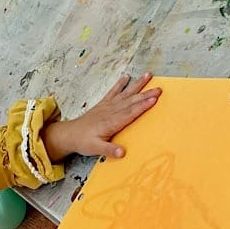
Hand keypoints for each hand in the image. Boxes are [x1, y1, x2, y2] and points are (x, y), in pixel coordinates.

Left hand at [42, 72, 160, 160]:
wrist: (70, 134)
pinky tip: (126, 76)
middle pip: (131, 101)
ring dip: (137, 85)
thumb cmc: (84, 142)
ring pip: (125, 94)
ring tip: (148, 75)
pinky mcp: (103, 104)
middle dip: (145, 95)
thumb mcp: (95, 149)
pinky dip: (120, 84)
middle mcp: (110, 111)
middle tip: (159, 89)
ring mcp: (107, 106)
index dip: (142, 106)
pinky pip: (113, 92)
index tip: (154, 99)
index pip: (130, 113)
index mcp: (111, 122)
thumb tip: (122, 153)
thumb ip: (109, 150)